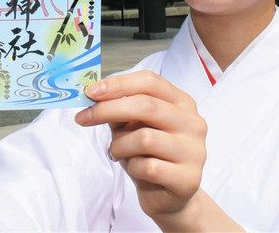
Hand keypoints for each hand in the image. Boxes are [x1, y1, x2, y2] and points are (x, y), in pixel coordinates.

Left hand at [76, 71, 207, 227]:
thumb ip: (119, 107)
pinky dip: (132, 167)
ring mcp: (194, 151)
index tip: (90, 91)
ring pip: (144, 138)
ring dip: (120, 145)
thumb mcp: (132, 124)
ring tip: (117, 152)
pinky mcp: (189, 179)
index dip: (118, 84)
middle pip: (146, 106)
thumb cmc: (148, 154)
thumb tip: (93, 93)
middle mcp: (193, 122)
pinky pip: (149, 167)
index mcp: (181, 101)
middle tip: (83, 118)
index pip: (149, 81)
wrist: (167, 197)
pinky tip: (135, 169)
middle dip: (108, 109)